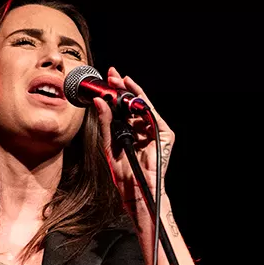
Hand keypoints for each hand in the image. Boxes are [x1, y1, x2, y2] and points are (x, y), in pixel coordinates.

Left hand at [92, 66, 175, 212]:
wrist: (135, 190)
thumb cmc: (123, 173)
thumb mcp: (109, 143)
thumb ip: (105, 122)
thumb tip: (99, 101)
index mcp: (129, 131)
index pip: (122, 107)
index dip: (115, 93)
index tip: (105, 80)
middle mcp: (142, 129)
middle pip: (132, 104)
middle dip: (123, 88)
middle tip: (112, 75)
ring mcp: (154, 131)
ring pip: (143, 106)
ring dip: (131, 92)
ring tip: (119, 81)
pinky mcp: (164, 135)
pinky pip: (153, 115)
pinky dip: (144, 104)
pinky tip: (133, 95)